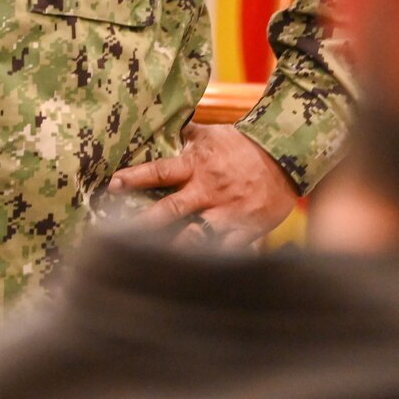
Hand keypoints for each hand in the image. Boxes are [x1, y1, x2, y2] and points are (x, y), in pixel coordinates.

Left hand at [107, 123, 298, 248]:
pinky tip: (188, 276)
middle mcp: (208, 190)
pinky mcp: (244, 230)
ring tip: (148, 262)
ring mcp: (226, 213)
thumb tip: (156, 122)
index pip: (160, 171)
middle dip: (144, 222)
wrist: (285, 157)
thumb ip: (183, 134)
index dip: (135, 178)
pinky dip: (208, 263)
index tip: (112, 186)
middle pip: (171, 209)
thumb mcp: (210, 135)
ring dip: (172, 249)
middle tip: (118, 234)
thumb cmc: (242, 146)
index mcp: (196, 166)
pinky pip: (224, 251)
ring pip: (195, 236)